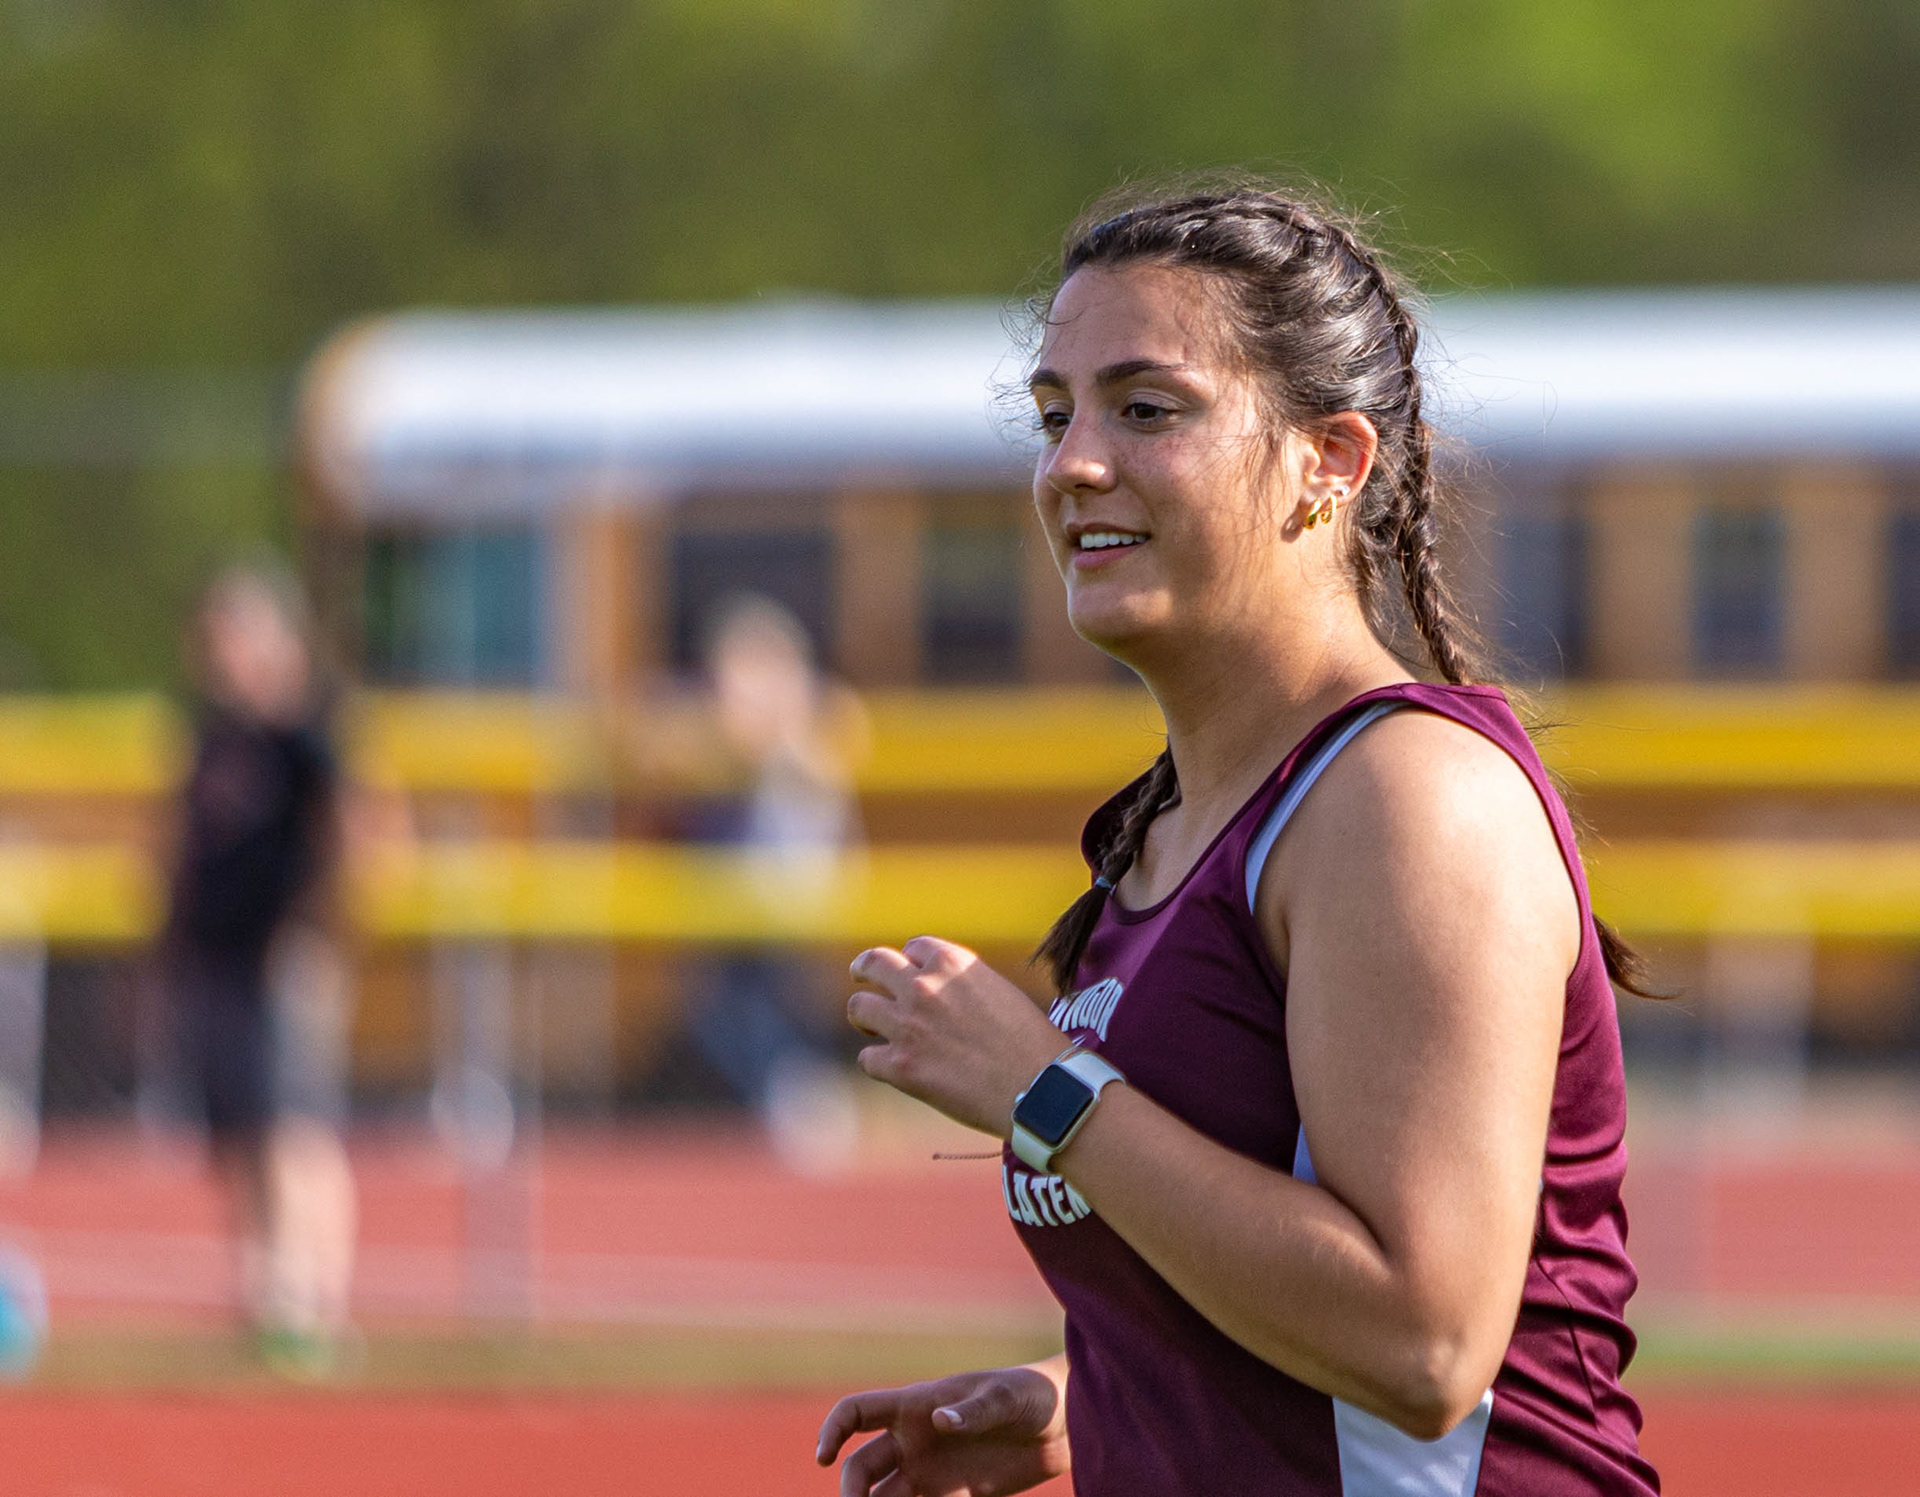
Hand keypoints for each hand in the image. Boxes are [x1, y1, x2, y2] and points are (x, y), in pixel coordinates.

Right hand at [816, 1362, 1070, 1496]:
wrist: (1066, 1423)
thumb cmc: (1033, 1394)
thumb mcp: (1006, 1397)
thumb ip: (975, 1409)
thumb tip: (940, 1422)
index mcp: (915, 1405)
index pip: (856, 1412)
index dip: (831, 1431)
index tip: (822, 1458)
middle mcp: (914, 1441)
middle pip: (861, 1468)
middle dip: (850, 1493)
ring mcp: (932, 1472)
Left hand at [846, 937, 1065, 1136]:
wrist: (1039, 1088)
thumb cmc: (1031, 1042)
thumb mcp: (999, 991)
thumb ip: (963, 984)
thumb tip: (943, 993)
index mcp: (951, 962)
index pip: (913, 948)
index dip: (910, 961)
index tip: (910, 972)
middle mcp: (923, 986)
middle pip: (874, 963)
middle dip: (865, 969)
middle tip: (862, 976)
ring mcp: (907, 1025)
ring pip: (859, 1007)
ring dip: (865, 1015)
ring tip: (872, 1026)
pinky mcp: (901, 1066)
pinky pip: (868, 1058)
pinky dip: (878, 1062)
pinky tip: (891, 1067)